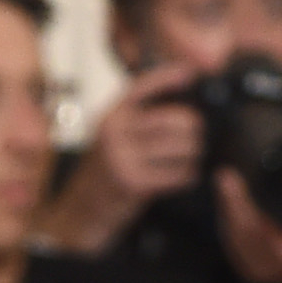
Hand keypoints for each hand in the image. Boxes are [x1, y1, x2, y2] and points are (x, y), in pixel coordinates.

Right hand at [50, 69, 204, 249]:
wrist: (82, 209)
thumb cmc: (105, 172)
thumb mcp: (113, 137)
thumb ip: (137, 122)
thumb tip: (181, 111)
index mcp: (111, 115)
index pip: (143, 87)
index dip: (168, 77)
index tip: (190, 73)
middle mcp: (115, 132)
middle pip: (167, 120)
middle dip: (191, 126)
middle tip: (199, 132)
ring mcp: (122, 158)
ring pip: (174, 146)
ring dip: (193, 151)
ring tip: (196, 154)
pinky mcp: (133, 183)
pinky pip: (172, 174)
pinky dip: (187, 174)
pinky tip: (191, 174)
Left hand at [211, 166, 281, 282]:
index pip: (252, 226)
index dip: (237, 201)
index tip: (228, 176)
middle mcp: (267, 268)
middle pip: (235, 230)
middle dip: (226, 201)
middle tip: (223, 172)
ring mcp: (256, 273)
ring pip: (230, 239)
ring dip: (224, 212)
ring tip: (225, 184)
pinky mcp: (250, 273)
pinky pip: (232, 247)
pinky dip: (227, 226)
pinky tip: (226, 207)